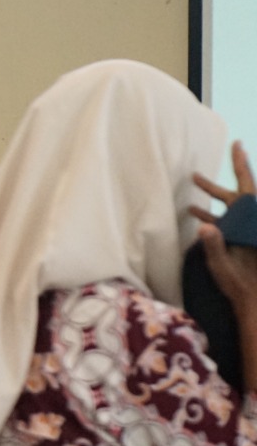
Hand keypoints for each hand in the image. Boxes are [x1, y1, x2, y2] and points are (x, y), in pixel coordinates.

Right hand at [193, 142, 256, 310]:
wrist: (253, 301)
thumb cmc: (240, 284)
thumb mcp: (224, 265)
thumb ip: (214, 245)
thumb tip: (203, 226)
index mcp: (250, 224)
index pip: (247, 188)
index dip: (241, 165)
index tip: (237, 144)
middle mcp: (250, 224)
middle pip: (238, 194)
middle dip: (218, 182)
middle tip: (200, 170)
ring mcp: (245, 232)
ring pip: (231, 207)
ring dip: (213, 196)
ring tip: (194, 183)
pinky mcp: (240, 241)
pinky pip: (227, 221)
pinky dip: (213, 213)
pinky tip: (195, 213)